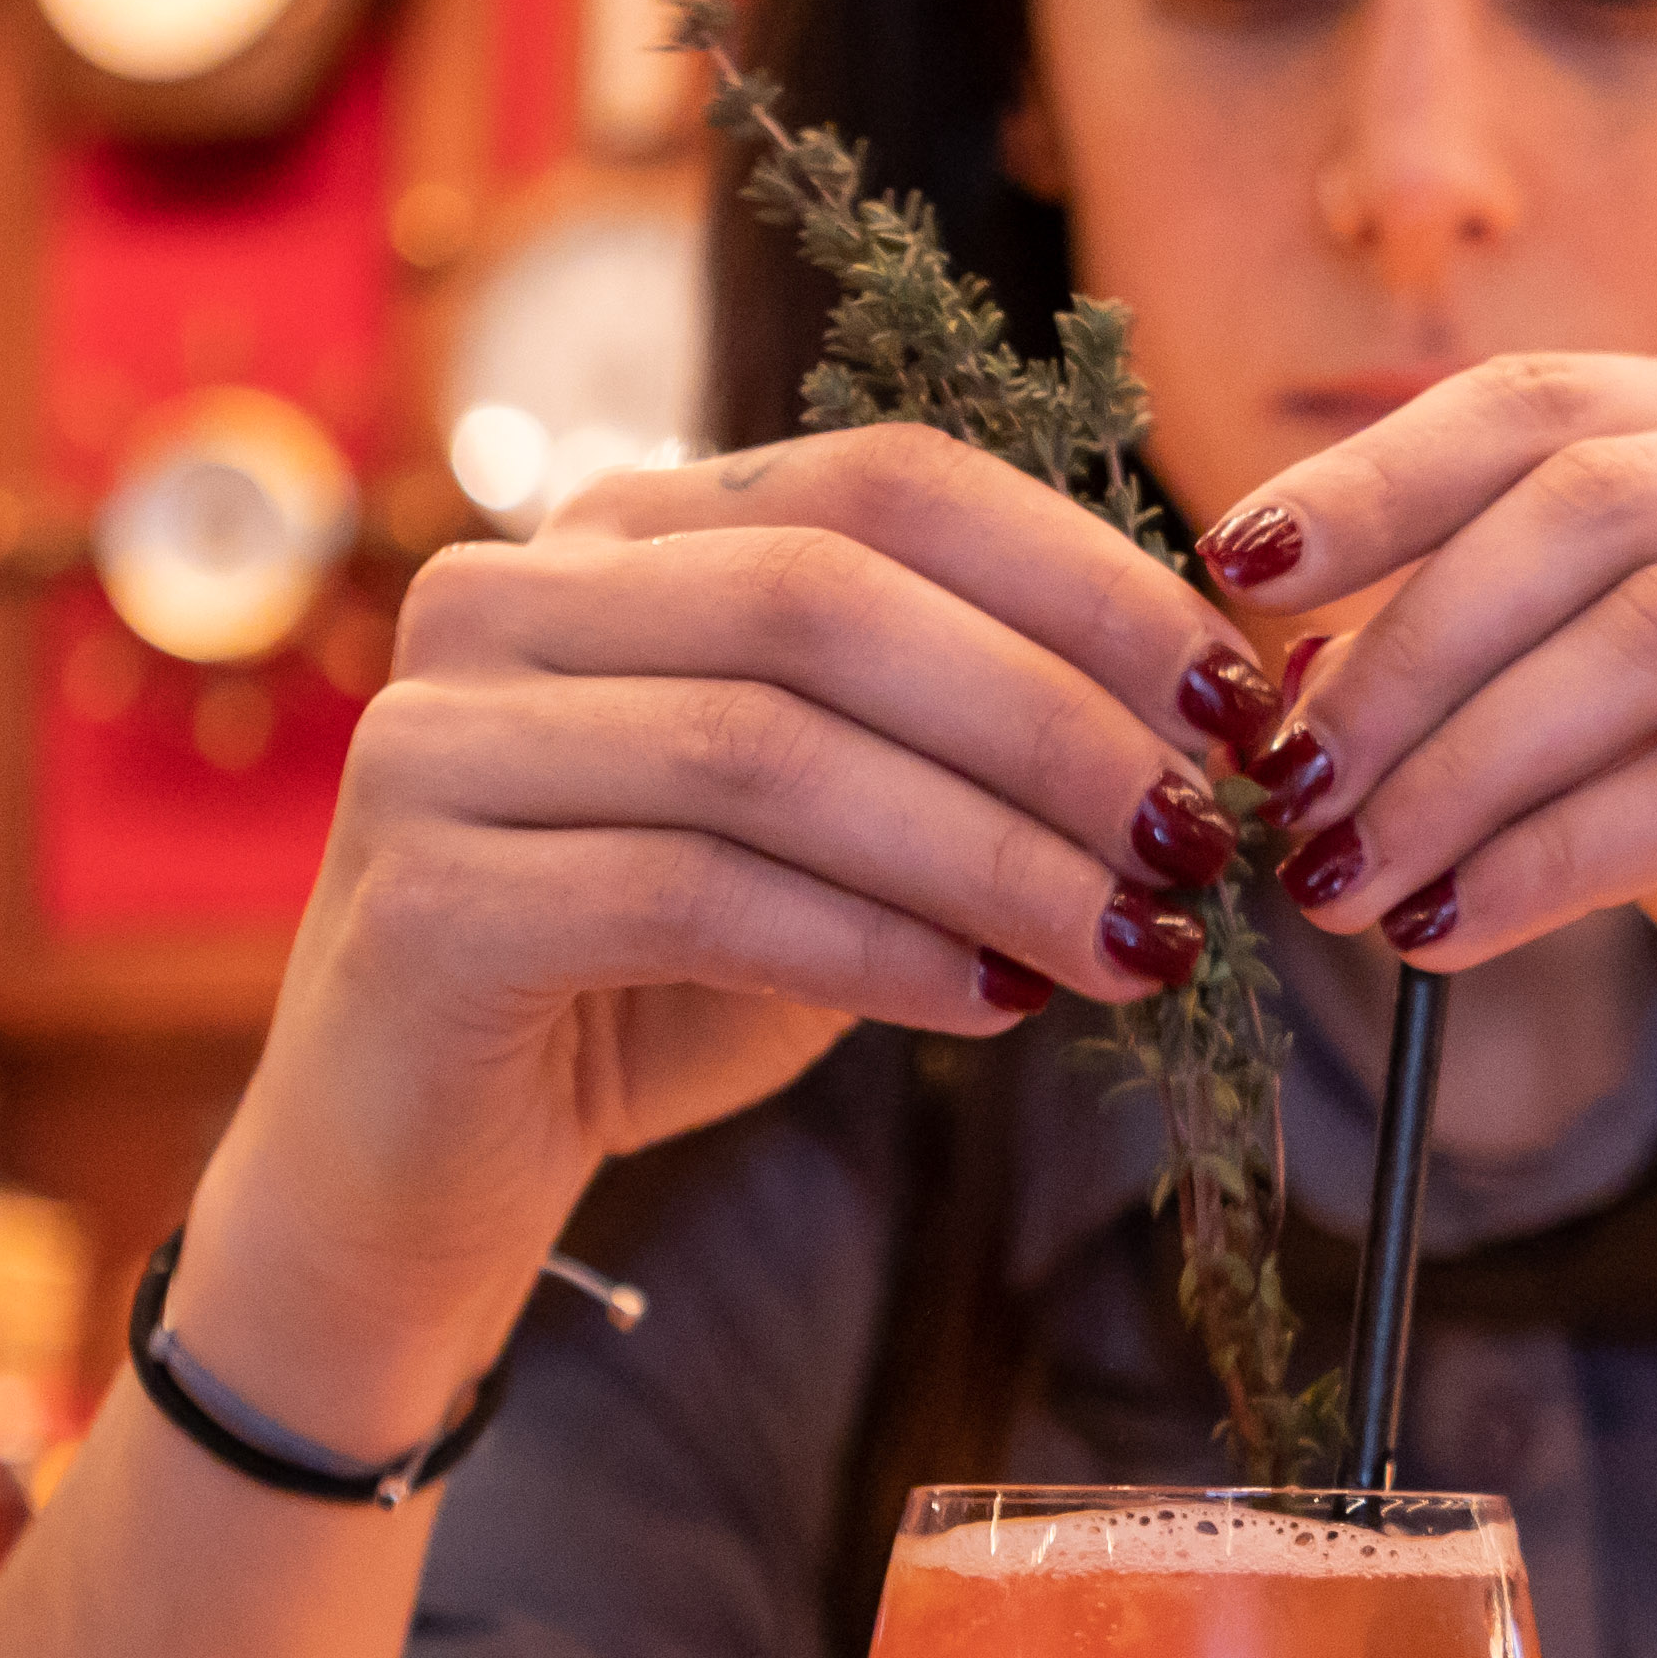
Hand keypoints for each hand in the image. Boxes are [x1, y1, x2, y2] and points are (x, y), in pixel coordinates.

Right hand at [172, 428, 1258, 1456]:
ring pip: (772, 749)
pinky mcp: (422, 893)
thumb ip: (967, 759)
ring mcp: (439, 735)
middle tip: (1204, 838)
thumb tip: (1217, 727)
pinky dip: (874, 950)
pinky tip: (994, 1003)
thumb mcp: (840, 844)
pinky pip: (694, 893)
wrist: (424, 1171)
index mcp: (621, 533)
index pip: (887, 485)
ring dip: (992, 849)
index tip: (1234, 701)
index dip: (1083, 578)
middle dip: (1055, 720)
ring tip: (1134, 942)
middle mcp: (507, 595)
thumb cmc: (651, 992)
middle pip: (834, 597)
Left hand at [1221, 356, 1656, 1159]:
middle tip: (1283, 786)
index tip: (1237, 571)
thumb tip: (1285, 643)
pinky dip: (1562, 857)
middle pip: (1592, 506)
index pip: (1559, 402)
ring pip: (1653, 638)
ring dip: (1465, 768)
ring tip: (1348, 879)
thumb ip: (1519, 662)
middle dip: (1406, 648)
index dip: (1382, 475)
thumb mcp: (1653, 736)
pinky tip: (1458, 930)